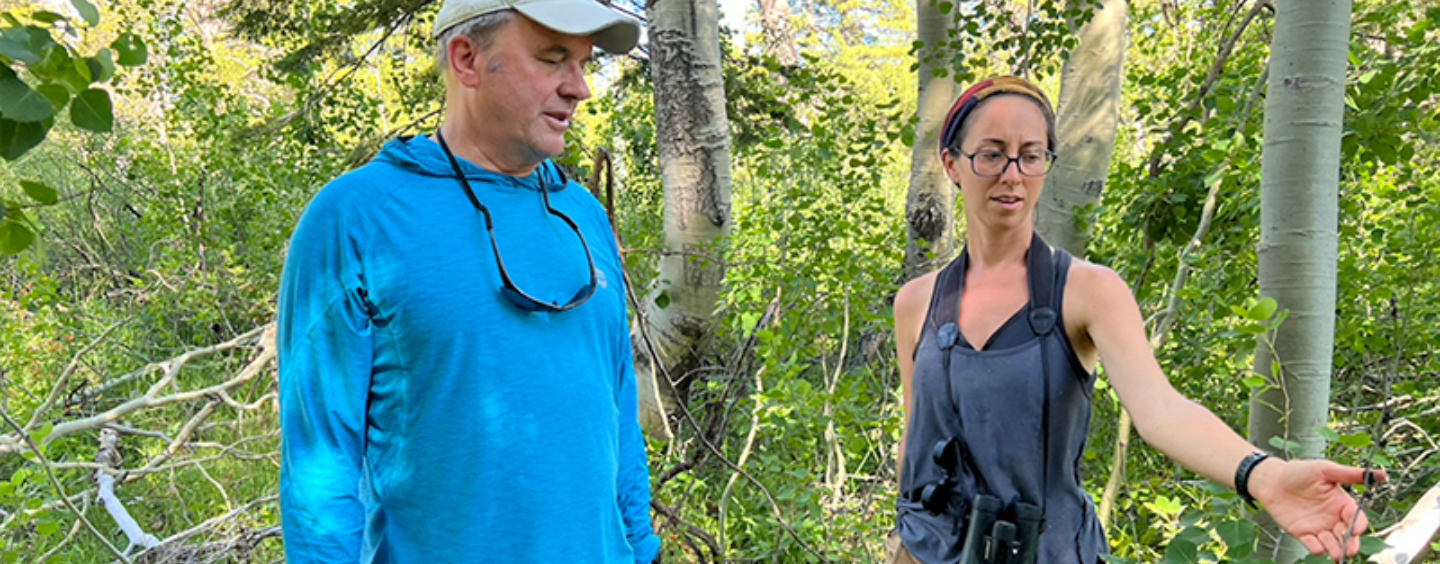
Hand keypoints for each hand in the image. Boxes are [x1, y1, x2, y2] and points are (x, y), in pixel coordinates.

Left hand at [1249, 458, 1387, 561]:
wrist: (1271, 479)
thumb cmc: (1298, 471)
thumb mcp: (1326, 469)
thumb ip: (1351, 474)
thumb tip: (1382, 474)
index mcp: (1342, 503)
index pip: (1356, 518)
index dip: (1358, 525)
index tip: (1357, 529)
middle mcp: (1333, 518)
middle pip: (1347, 536)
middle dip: (1350, 544)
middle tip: (1349, 550)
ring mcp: (1318, 527)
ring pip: (1332, 543)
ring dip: (1335, 550)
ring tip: (1336, 554)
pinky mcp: (1302, 533)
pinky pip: (1313, 545)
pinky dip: (1317, 548)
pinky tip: (1318, 548)